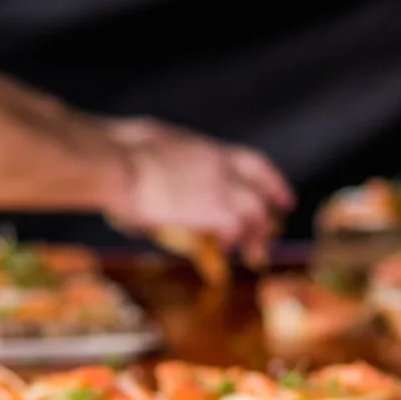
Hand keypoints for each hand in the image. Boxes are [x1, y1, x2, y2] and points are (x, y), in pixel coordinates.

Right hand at [101, 117, 293, 266]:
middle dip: (275, 199)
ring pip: (256, 211)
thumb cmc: (118, 152)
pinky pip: (236, 229)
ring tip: (258, 251)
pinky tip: (226, 249)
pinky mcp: (212, 210)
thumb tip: (142, 199)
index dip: (266, 177)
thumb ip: (154, 171)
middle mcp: (219, 165)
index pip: (249, 161)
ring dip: (258, 232)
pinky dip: (234, 241)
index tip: (275, 190)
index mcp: (204, 148)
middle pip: (261, 183)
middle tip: (282, 215)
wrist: (117, 162)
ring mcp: (218, 187)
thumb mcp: (146, 150)